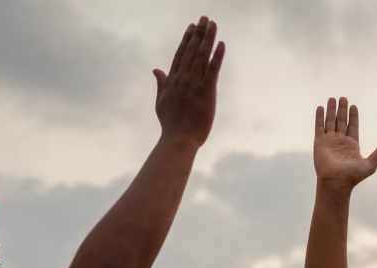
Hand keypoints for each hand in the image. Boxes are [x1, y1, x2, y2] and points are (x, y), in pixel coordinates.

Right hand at [154, 17, 225, 147]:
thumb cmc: (171, 124)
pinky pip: (212, 70)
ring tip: (213, 24)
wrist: (179, 139)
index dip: (187, 40)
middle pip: (192, 51)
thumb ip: (160, 84)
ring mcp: (194, 84)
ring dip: (208, 39)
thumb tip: (156, 69)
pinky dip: (217, 56)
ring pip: (202, 56)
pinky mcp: (206, 92)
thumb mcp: (161, 102)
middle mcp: (182, 79)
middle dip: (198, 33)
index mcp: (172, 81)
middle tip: (204, 18)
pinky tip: (221, 44)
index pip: (180, 55)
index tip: (191, 27)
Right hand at [313, 97, 376, 189]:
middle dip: (342, 110)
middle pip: (342, 122)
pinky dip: (320, 118)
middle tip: (343, 98)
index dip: (353, 116)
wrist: (336, 182)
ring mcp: (330, 141)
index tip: (353, 106)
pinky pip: (319, 127)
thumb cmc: (352, 176)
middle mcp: (340, 141)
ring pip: (330, 122)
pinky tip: (320, 108)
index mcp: (352, 145)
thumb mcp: (369, 165)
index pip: (353, 127)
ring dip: (331, 111)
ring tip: (332, 99)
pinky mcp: (319, 143)